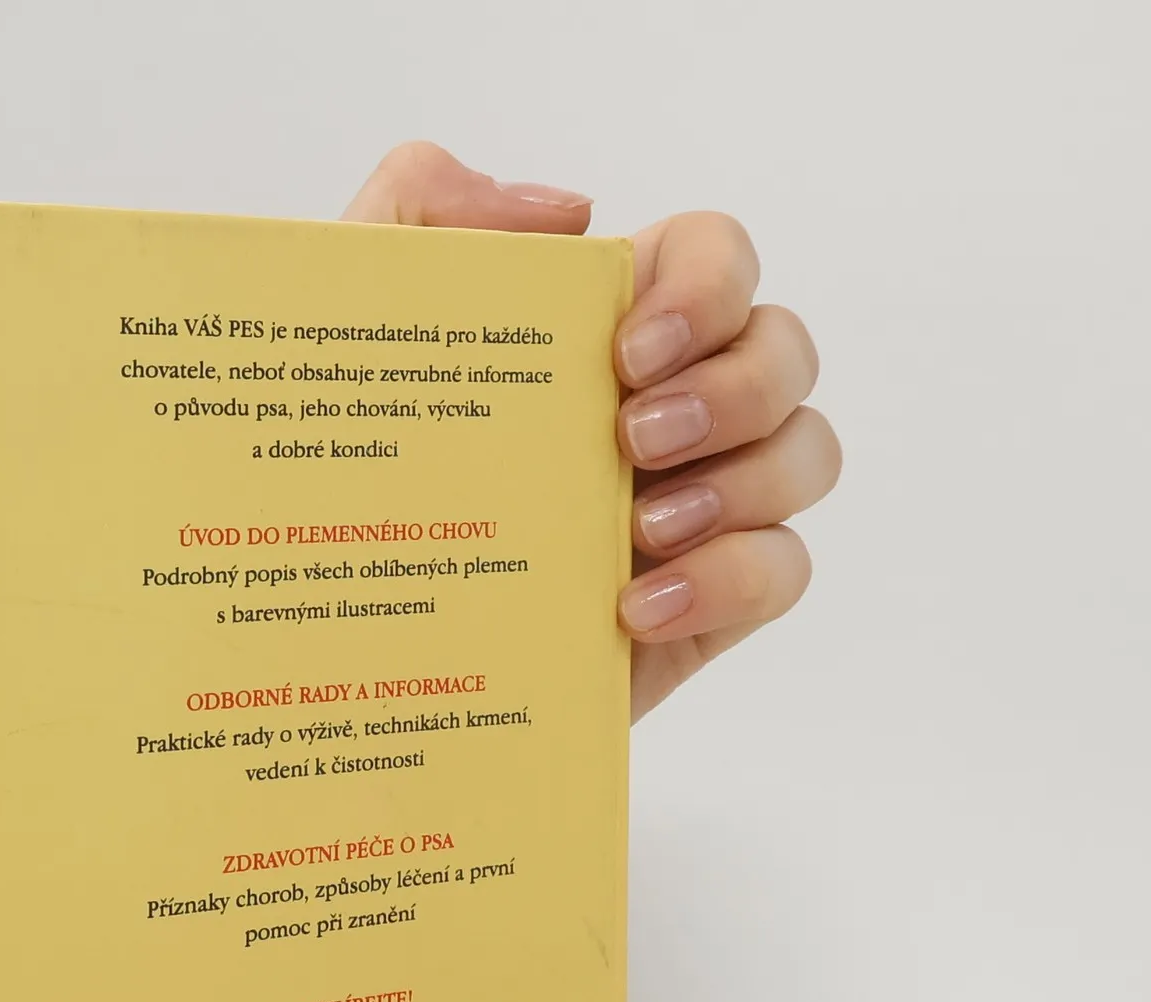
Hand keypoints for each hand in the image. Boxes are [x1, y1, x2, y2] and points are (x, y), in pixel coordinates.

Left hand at [343, 143, 839, 720]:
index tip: (626, 351)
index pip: (716, 255)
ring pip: (806, 454)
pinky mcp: (703, 602)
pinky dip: (731, 578)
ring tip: (639, 530)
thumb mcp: (346, 325)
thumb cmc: (350, 477)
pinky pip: (784, 570)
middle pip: (784, 350)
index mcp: (603, 328)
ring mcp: (697, 505)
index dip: (707, 286)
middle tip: (632, 440)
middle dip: (734, 388)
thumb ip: (417, 205)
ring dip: (744, 480)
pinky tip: (637, 607)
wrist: (344, 646)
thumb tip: (565, 214)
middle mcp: (669, 405)